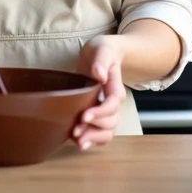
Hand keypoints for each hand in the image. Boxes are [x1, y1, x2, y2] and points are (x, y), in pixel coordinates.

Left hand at [73, 36, 125, 150]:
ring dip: (93, 138)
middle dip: (94, 129)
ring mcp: (105, 111)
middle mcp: (112, 103)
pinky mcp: (97, 115)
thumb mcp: (102, 49)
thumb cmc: (102, 51)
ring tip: (78, 141)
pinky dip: (91, 140)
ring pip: (106, 132)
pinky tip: (78, 143)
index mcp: (115, 88)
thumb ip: (101, 61)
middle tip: (76, 131)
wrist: (102, 55)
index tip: (84, 115)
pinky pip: (99, 133)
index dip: (101, 112)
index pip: (112, 104)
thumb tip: (99, 74)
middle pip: (111, 122)